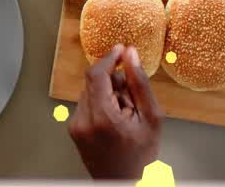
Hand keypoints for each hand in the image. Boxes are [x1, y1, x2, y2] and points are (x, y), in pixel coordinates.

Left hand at [69, 45, 163, 179]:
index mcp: (102, 117)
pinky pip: (86, 104)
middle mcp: (83, 120)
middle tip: (131, 99)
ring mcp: (75, 125)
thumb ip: (140, 84)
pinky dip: (100, 105)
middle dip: (113, 82)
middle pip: (94, 82)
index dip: (109, 58)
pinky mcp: (73, 129)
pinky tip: (114, 121)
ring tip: (124, 115)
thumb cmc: (141, 156)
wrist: (123, 182)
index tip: (121, 51)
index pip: (97, 74)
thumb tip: (131, 55)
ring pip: (89, 92)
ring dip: (107, 94)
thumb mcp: (151, 118)